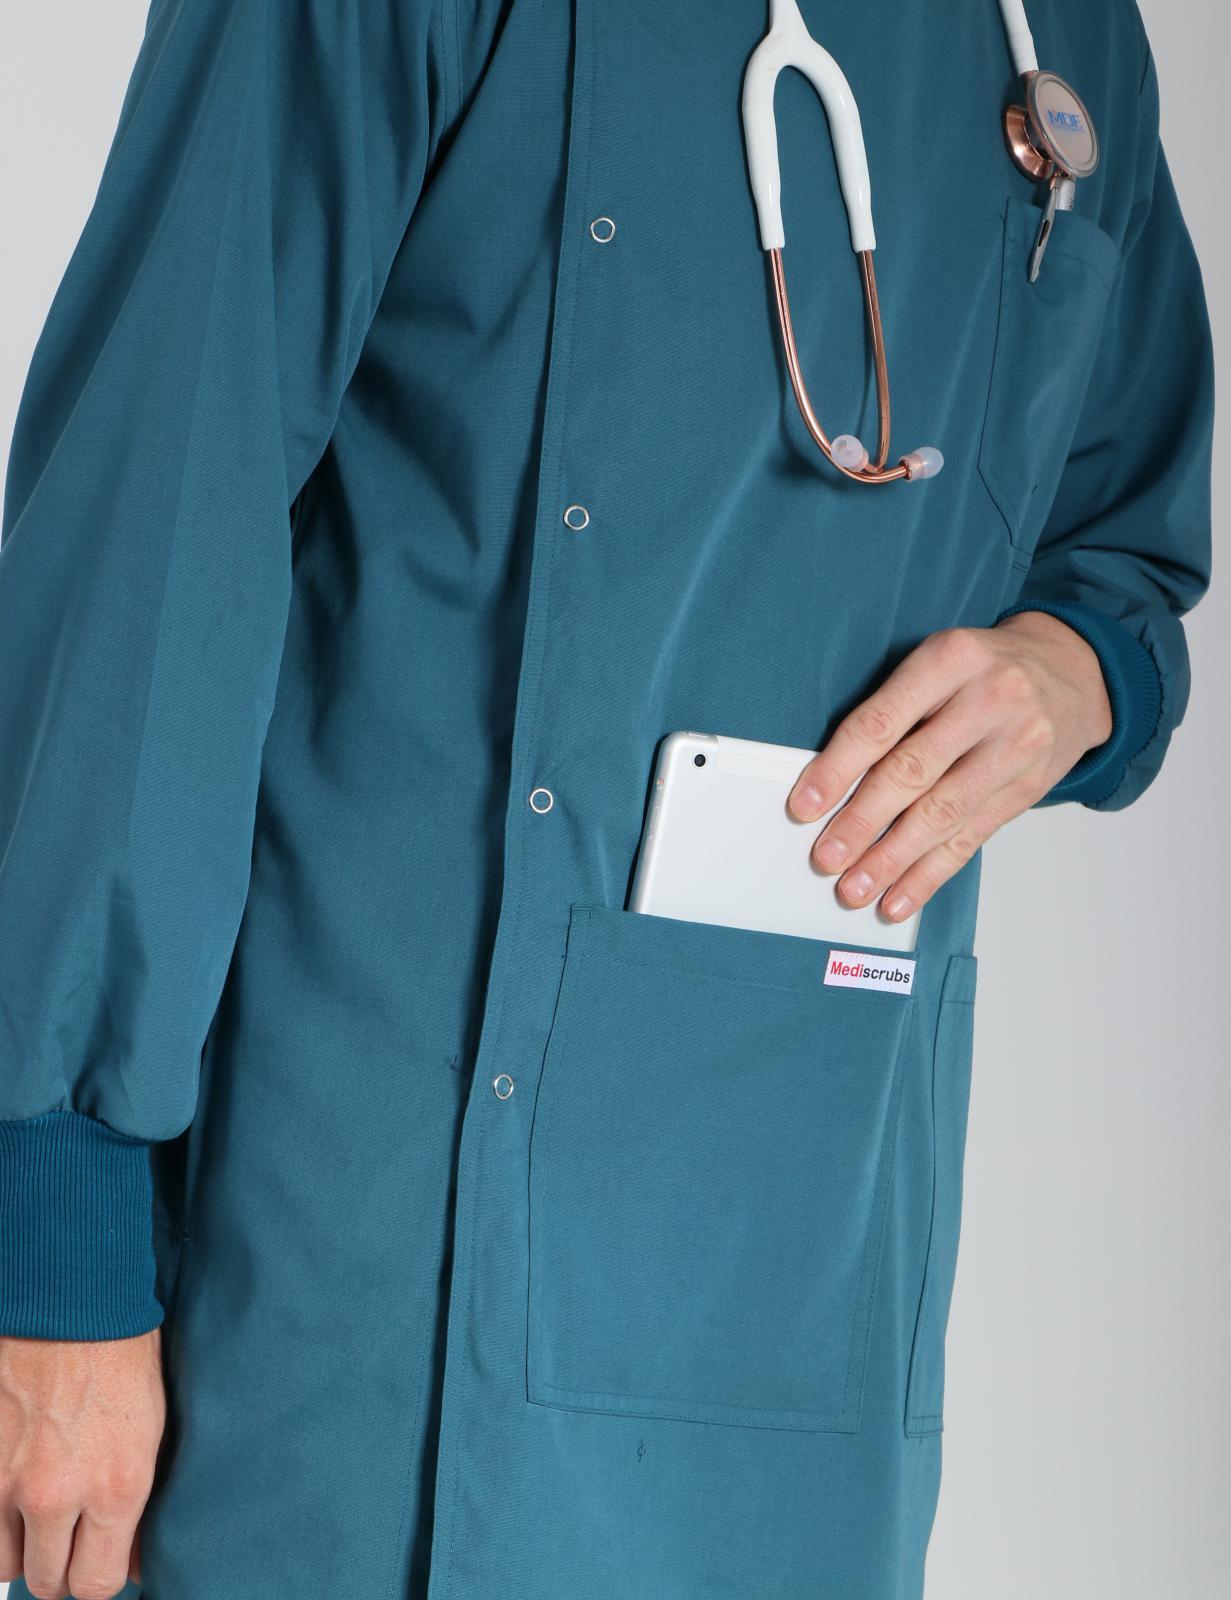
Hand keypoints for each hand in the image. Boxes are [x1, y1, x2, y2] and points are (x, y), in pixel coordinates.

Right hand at [0, 1328, 164, 1599]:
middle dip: (61, 1565)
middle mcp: (58, 1495)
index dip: (98, 1577)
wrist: (71, 1300)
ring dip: (23, 1547)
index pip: (97, 1584)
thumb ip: (134, 1505)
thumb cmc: (120, 1354)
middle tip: (70, 1537)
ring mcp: (7, 1481)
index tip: (98, 1562)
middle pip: (49, 1582)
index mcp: (116, 1487)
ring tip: (39, 1516)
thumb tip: (129, 1558)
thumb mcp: (150, 1432)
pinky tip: (14, 1495)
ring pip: (6, 1563)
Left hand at [788, 611, 1113, 921]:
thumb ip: (892, 709)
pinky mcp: (1027, 789)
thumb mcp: (938, 661)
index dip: (837, 769)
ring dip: (892, 859)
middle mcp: (989, 701)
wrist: (1072, 673)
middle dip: (862, 822)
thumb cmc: (984, 669)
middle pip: (913, 772)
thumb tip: (830, 782)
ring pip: (942, 814)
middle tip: (826, 857)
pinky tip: (900, 898)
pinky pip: (971, 839)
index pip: (882, 723)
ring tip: (855, 887)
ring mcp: (1014, 748)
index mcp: (951, 660)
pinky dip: (930, 874)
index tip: (804, 806)